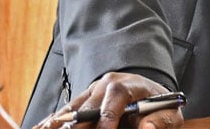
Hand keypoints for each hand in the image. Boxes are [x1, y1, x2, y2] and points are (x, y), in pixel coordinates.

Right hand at [36, 72, 183, 128]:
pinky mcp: (82, 100)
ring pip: (70, 110)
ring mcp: (91, 92)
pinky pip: (64, 112)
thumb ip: (161, 121)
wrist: (148, 93)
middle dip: (78, 127)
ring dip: (57, 124)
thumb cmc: (159, 106)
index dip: (107, 118)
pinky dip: (51, 122)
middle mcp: (105, 85)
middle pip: (87, 107)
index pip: (115, 98)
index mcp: (128, 84)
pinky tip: (39, 128)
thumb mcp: (170, 112)